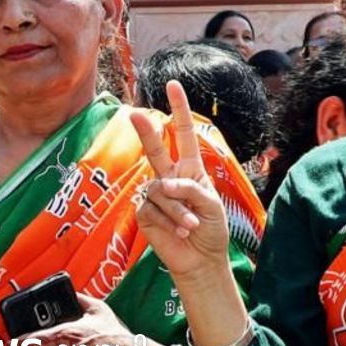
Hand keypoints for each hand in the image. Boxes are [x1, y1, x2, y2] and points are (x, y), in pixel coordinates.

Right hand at [131, 81, 230, 280]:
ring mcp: (156, 195)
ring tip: (190, 225)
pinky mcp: (145, 214)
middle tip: (134, 114)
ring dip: (177, 210)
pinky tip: (177, 232)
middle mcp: (171, 178)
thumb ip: (192, 189)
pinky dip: (168, 221)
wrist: (201, 260)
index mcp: (191, 169)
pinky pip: (151, 209)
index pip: (183, 134)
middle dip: (146, 132)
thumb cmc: (211, 230)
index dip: (179, 110)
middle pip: (155, 149)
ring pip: (159, 191)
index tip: (173, 85)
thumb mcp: (212, 205)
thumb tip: (165, 185)